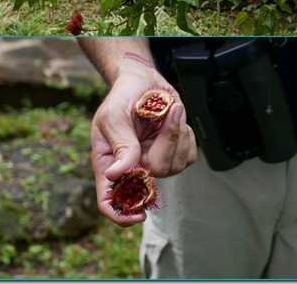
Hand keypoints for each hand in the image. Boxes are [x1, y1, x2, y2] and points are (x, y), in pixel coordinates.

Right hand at [90, 67, 196, 225]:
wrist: (142, 80)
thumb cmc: (121, 97)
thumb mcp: (114, 117)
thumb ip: (121, 146)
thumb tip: (117, 174)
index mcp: (108, 163)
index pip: (109, 201)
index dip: (122, 215)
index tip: (138, 215)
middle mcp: (132, 167)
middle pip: (151, 182)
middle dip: (164, 147)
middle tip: (164, 116)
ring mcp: (155, 161)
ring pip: (173, 167)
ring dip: (175, 136)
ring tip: (166, 112)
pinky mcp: (174, 153)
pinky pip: (188, 157)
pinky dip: (185, 135)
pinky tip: (173, 120)